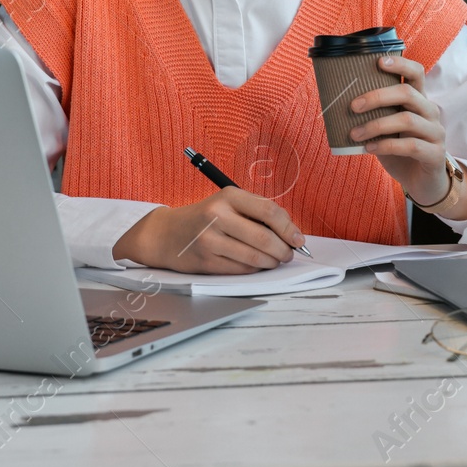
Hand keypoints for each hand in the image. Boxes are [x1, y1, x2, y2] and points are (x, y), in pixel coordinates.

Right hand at [113, 186, 306, 273]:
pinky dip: (255, 269)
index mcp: (228, 197)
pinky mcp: (206, 261)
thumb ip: (257, 213)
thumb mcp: (228, 203)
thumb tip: (291, 233)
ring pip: (254, 257)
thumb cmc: (206, 218)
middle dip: (284, 249)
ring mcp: (210, 240)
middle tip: (289, 253)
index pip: (269, 211)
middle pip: (264, 238)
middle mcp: (217, 216)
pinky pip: (241, 269)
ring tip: (276, 260)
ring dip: (272, 262)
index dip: (289, 228)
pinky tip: (257, 264)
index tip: (298, 239)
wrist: (167, 234)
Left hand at [349, 54, 466, 218]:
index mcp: (419, 101)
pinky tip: (369, 148)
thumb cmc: (401, 151)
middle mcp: (430, 112)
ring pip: (407, 120)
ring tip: (354, 134)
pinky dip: (386, 145)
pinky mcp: (435, 154)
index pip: (416, 73)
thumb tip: (338, 104)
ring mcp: (436, 133)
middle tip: (352, 106)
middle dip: (377, 96)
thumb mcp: (387, 129)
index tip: (378, 61)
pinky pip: (410, 146)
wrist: (423, 183)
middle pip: (407, 93)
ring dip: (376, 125)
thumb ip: (375, 115)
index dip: (400, 63)